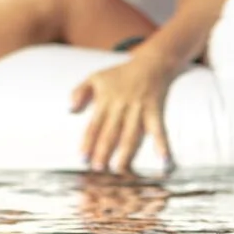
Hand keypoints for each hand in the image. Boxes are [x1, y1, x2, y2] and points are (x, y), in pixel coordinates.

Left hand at [69, 53, 175, 173]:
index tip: (82, 158)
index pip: (94, 125)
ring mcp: (139, 110)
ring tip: (119, 170)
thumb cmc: (122, 74)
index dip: (88, 142)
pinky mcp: (155, 111)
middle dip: (104, 152)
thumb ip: (79, 92)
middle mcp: (121, 107)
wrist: (151, 63)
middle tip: (98, 169)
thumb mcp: (96, 77)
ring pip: (131, 135)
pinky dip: (162, 145)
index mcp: (106, 101)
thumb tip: (69, 109)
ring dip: (126, 154)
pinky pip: (159, 130)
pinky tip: (164, 161)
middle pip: (111, 133)